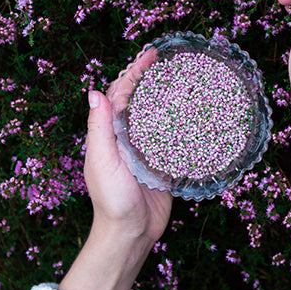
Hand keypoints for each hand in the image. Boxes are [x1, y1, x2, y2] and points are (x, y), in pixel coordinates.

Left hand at [58, 47, 172, 289]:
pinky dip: (181, 123)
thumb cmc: (112, 200)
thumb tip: (95, 92)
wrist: (129, 234)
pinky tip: (195, 114)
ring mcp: (145, 150)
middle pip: (140, 100)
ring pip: (157, 116)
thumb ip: (100, 128)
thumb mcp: (102, 161)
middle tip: (171, 61)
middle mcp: (127, 138)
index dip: (134, 72)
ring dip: (168, 97)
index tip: (151, 55)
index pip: (121, 93)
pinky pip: (173, 138)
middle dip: (152, 79)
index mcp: (110, 133)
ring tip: (186, 80)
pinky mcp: (163, 164)